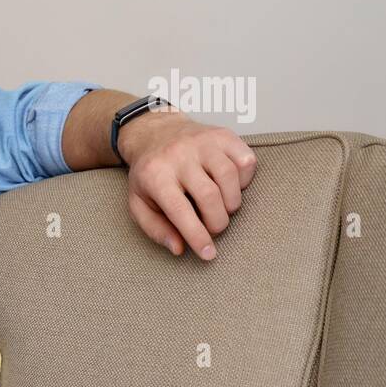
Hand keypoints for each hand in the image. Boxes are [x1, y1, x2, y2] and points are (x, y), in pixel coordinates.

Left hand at [118, 107, 257, 259]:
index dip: (197, 236)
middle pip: (210, 196)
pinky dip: (244, 180)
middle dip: (217, 222)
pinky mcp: (223, 135)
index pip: (180, 211)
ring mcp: (203, 142)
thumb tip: (179, 248)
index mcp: (155, 175)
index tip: (208, 254)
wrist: (154, 132)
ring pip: (230, 178)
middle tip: (213, 228)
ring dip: (232, 204)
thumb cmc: (149, 174)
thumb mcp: (138, 203)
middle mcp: (180, 155)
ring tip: (221, 208)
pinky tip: (231, 186)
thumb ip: (156, 229)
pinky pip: (246, 160)